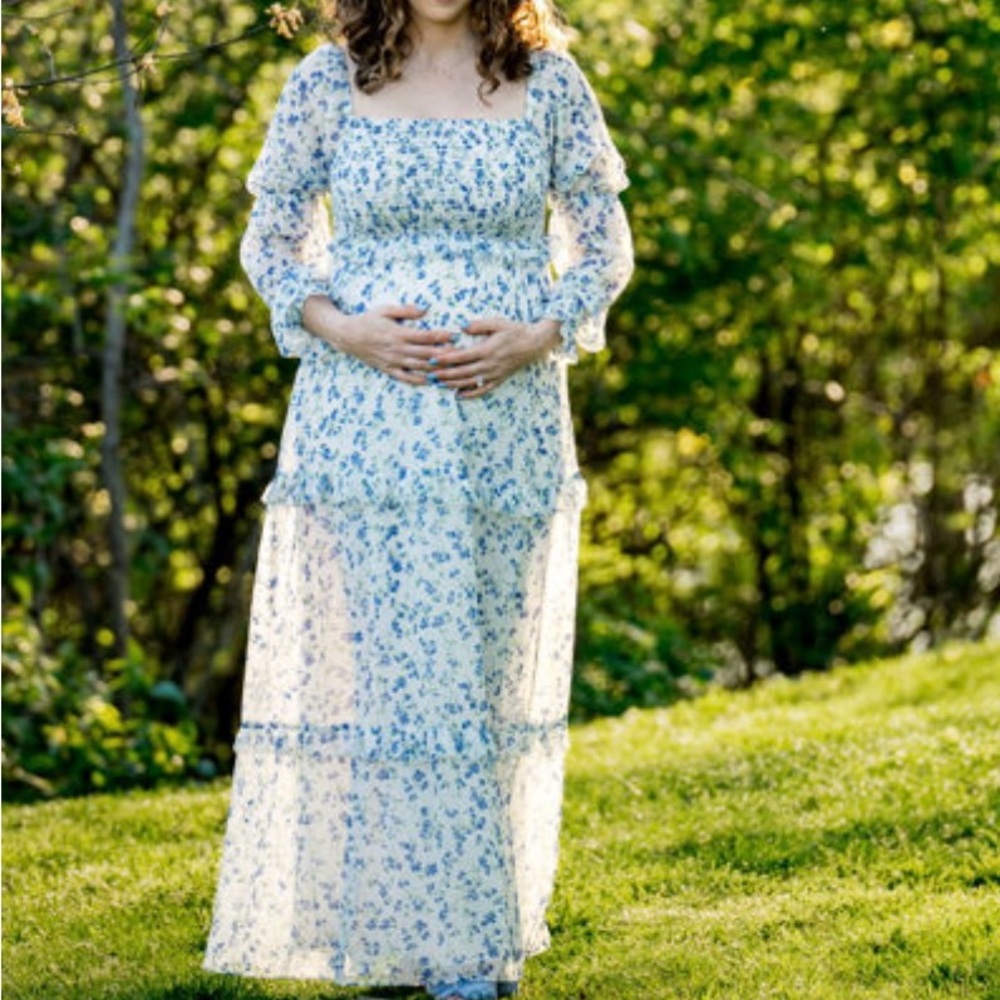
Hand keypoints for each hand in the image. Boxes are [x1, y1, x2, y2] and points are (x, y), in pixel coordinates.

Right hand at [303, 298, 452, 385]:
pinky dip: (419, 380)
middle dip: (443, 354)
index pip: (423, 336)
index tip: (453, 335)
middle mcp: (397, 349)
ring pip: (418, 367)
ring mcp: (393, 361)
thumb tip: (425, 310)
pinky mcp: (388, 369)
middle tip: (459, 355)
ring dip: (435, 369)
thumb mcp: (385, 310)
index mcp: (398, 332)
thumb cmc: (368, 320)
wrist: (347, 336)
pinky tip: (432, 381)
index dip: (439, 336)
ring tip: (451, 370)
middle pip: (425, 353)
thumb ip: (406, 310)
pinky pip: (406, 378)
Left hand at [430, 318, 562, 398]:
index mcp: (487, 350)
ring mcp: (493, 374)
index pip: (462, 356)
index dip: (446, 359)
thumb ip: (479, 325)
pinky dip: (470, 394)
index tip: (432, 359)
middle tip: (429, 375)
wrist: (533, 343)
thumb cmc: (514, 330)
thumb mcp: (497, 323)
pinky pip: (482, 390)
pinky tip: (458, 396)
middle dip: (444, 374)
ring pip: (469, 382)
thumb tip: (462, 327)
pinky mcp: (498, 380)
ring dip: (452, 384)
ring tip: (438, 384)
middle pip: (462, 372)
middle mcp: (489, 365)